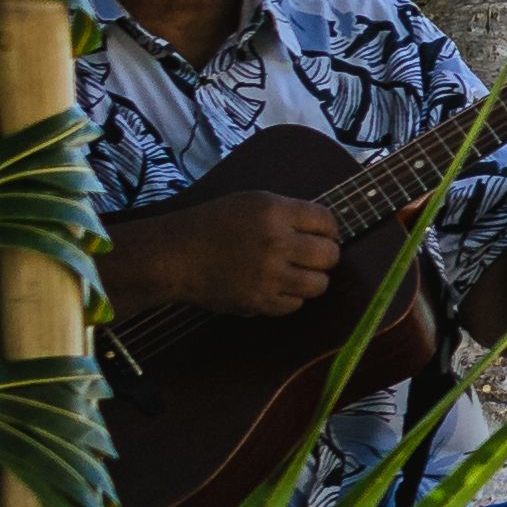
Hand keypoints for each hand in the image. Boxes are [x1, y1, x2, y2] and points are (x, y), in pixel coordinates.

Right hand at [114, 192, 341, 316]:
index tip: (322, 235)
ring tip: (298, 274)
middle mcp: (276, 242)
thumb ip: (287, 212)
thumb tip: (324, 229)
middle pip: (330, 255)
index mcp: (274, 211)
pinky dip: (291, 298)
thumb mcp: (251, 202)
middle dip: (326, 256)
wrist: (176, 256)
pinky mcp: (259, 301)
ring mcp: (269, 275)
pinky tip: (277, 287)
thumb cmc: (212, 224)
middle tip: (313, 257)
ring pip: (319, 284)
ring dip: (313, 279)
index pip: (327, 221)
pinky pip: (296, 304)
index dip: (329, 230)